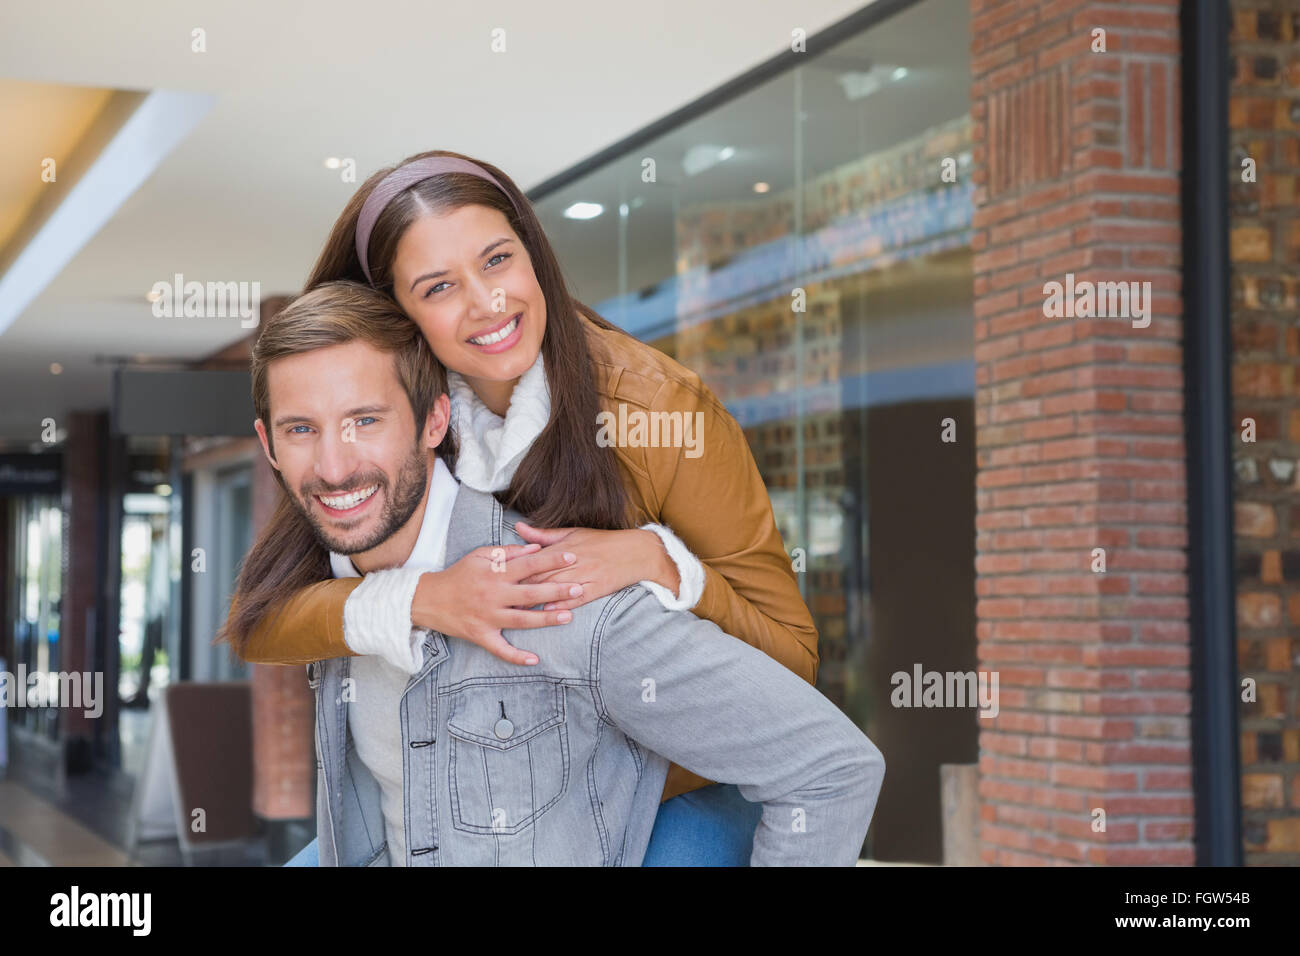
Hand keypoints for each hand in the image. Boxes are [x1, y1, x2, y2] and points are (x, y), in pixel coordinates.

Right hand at [410, 543, 583, 665]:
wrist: (427, 599)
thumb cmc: (458, 574)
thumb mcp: (480, 556)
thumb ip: (508, 553)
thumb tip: (535, 549)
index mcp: (494, 574)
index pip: (528, 564)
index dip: (550, 560)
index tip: (571, 556)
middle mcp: (493, 596)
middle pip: (530, 594)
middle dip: (556, 591)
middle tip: (579, 588)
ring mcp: (487, 618)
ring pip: (521, 621)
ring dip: (546, 620)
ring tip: (569, 617)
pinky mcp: (480, 636)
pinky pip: (500, 649)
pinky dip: (516, 657)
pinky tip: (535, 660)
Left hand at [512, 522, 677, 612]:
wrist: (636, 551)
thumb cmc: (602, 541)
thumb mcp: (572, 533)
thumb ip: (543, 535)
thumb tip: (518, 528)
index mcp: (564, 548)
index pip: (534, 560)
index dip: (515, 571)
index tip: (496, 580)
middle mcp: (573, 562)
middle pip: (541, 576)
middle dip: (519, 588)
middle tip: (497, 599)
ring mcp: (586, 576)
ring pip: (557, 589)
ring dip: (537, 600)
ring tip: (516, 611)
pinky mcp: (597, 588)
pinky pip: (577, 599)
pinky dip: (562, 605)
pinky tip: (549, 613)